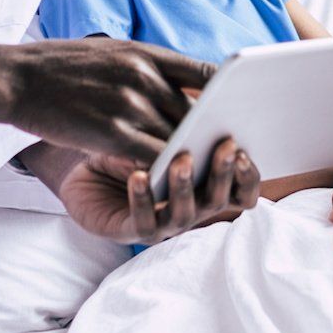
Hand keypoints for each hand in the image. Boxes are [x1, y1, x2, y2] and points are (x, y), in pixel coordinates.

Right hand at [0, 39, 212, 162]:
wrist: (14, 77)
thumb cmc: (57, 68)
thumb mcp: (109, 52)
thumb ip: (144, 68)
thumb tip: (176, 88)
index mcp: (144, 53)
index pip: (204, 69)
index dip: (226, 92)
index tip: (238, 108)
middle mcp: (143, 75)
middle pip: (196, 110)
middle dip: (211, 131)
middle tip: (226, 151)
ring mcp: (129, 104)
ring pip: (178, 137)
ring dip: (191, 156)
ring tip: (204, 173)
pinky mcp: (112, 134)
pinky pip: (155, 157)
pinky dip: (167, 172)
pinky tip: (171, 183)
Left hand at [56, 137, 260, 243]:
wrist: (84, 164)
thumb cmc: (128, 140)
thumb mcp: (158, 127)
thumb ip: (185, 124)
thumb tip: (210, 102)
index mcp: (207, 183)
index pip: (241, 187)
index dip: (248, 173)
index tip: (242, 147)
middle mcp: (192, 207)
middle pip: (219, 200)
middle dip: (223, 174)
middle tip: (226, 148)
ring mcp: (163, 223)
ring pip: (185, 214)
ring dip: (186, 186)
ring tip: (182, 160)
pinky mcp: (132, 231)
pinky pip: (144, 220)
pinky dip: (143, 198)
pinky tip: (138, 176)